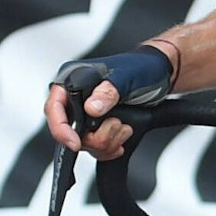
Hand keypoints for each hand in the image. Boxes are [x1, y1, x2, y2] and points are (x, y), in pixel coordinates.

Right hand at [45, 44, 176, 159]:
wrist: (161, 75)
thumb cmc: (142, 67)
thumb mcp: (126, 76)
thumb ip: (108, 91)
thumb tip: (91, 108)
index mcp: (74, 80)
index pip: (54, 107)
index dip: (61, 128)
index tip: (76, 143)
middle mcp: (77, 99)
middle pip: (69, 131)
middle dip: (96, 137)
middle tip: (116, 125)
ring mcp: (87, 115)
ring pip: (85, 143)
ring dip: (108, 141)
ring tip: (124, 126)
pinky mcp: (99, 127)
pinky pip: (97, 148)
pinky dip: (112, 147)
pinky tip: (123, 135)